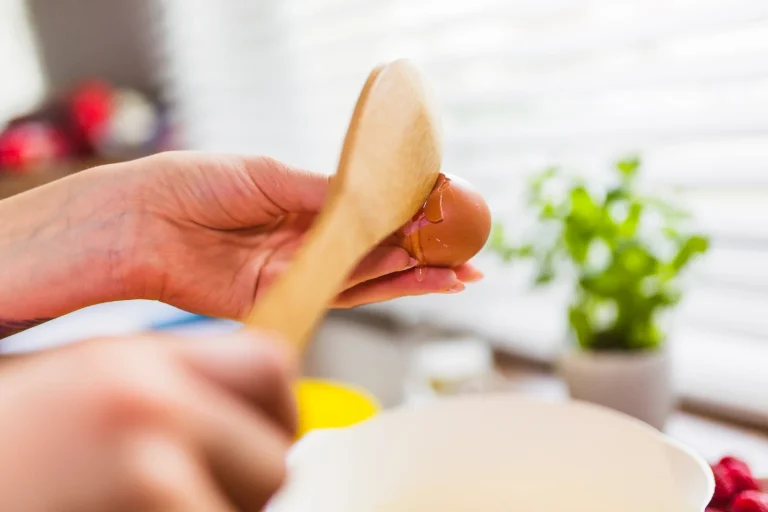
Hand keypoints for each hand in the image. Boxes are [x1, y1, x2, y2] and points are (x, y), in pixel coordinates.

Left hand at [0, 151, 481, 330]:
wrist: (142, 220)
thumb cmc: (196, 183)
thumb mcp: (268, 175)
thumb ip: (323, 193)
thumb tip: (375, 196)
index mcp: (305, 203)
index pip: (370, 212)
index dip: (411, 213)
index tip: (449, 209)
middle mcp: (308, 240)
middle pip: (378, 249)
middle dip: (426, 251)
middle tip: (470, 252)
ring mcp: (299, 270)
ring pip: (369, 276)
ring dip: (416, 274)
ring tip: (460, 271)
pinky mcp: (285, 297)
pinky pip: (341, 295)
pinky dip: (382, 289)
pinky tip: (418, 280)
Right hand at [0, 331, 295, 510]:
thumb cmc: (5, 445)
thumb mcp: (76, 390)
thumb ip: (165, 391)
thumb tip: (255, 417)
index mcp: (135, 362)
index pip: (271, 367)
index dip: (275, 411)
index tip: (260, 440)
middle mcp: (148, 406)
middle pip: (274, 456)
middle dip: (247, 487)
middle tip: (191, 493)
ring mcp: (144, 475)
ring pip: (252, 511)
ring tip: (142, 506)